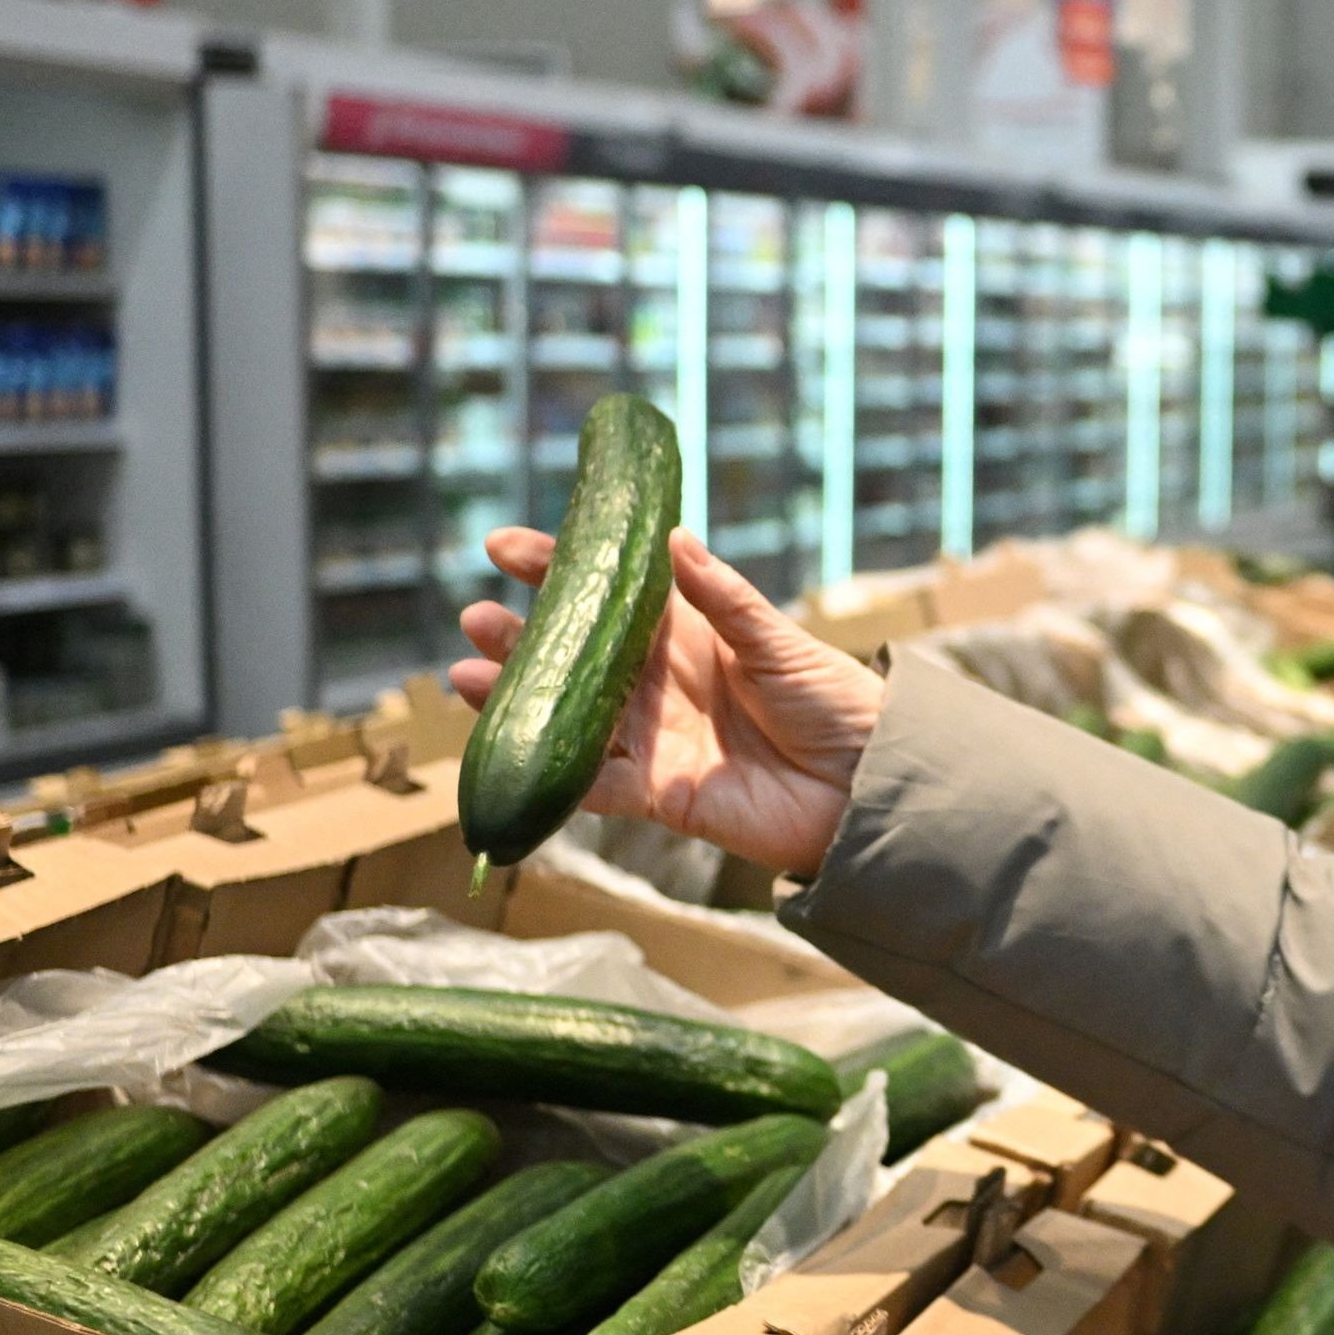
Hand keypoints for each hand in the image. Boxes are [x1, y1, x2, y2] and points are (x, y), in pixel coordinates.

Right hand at [451, 525, 884, 876]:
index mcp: (690, 637)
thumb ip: (724, 598)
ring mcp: (656, 741)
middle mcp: (662, 686)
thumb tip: (672, 538)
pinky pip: (593, 786)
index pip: (610, 597)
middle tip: (474, 615)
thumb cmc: (836, 702)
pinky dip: (553, 771)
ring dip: (518, 698)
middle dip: (522, 636)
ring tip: (463, 673)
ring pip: (570, 717)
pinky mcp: (661, 796)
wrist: (870, 786)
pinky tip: (506, 749)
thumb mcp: (780, 642)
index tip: (504, 548)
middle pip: (576, 658)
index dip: (559, 570)